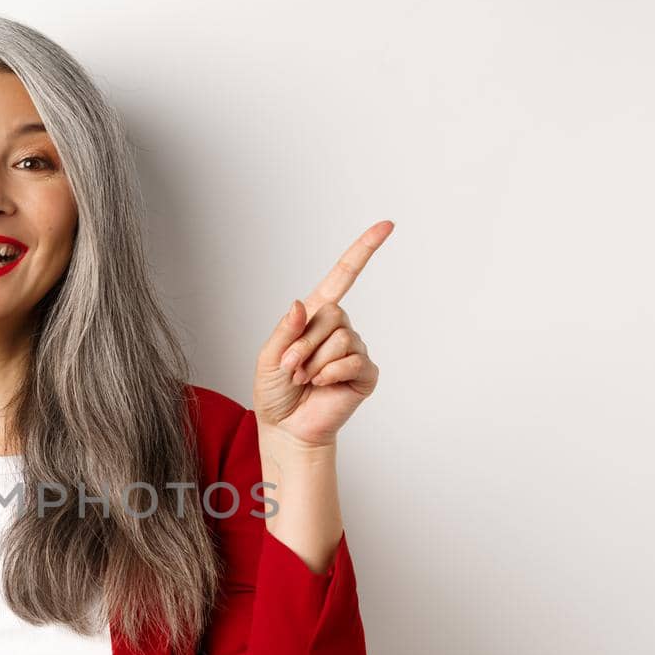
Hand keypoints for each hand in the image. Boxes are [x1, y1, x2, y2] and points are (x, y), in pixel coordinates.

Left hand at [254, 221, 390, 451]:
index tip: (386, 225)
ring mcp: (354, 350)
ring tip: (305, 379)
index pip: (343, 277)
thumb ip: (284, 330)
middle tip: (291, 367)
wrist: (286, 428)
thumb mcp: (268, 357)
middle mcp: (338, 329)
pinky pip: (353, 360)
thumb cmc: (275, 392)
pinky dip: (331, 374)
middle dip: (305, 343)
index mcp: (315, 317)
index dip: (363, 251)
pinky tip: (322, 385)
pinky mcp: (365, 373)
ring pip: (341, 338)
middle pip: (333, 314)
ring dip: (315, 362)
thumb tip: (301, 304)